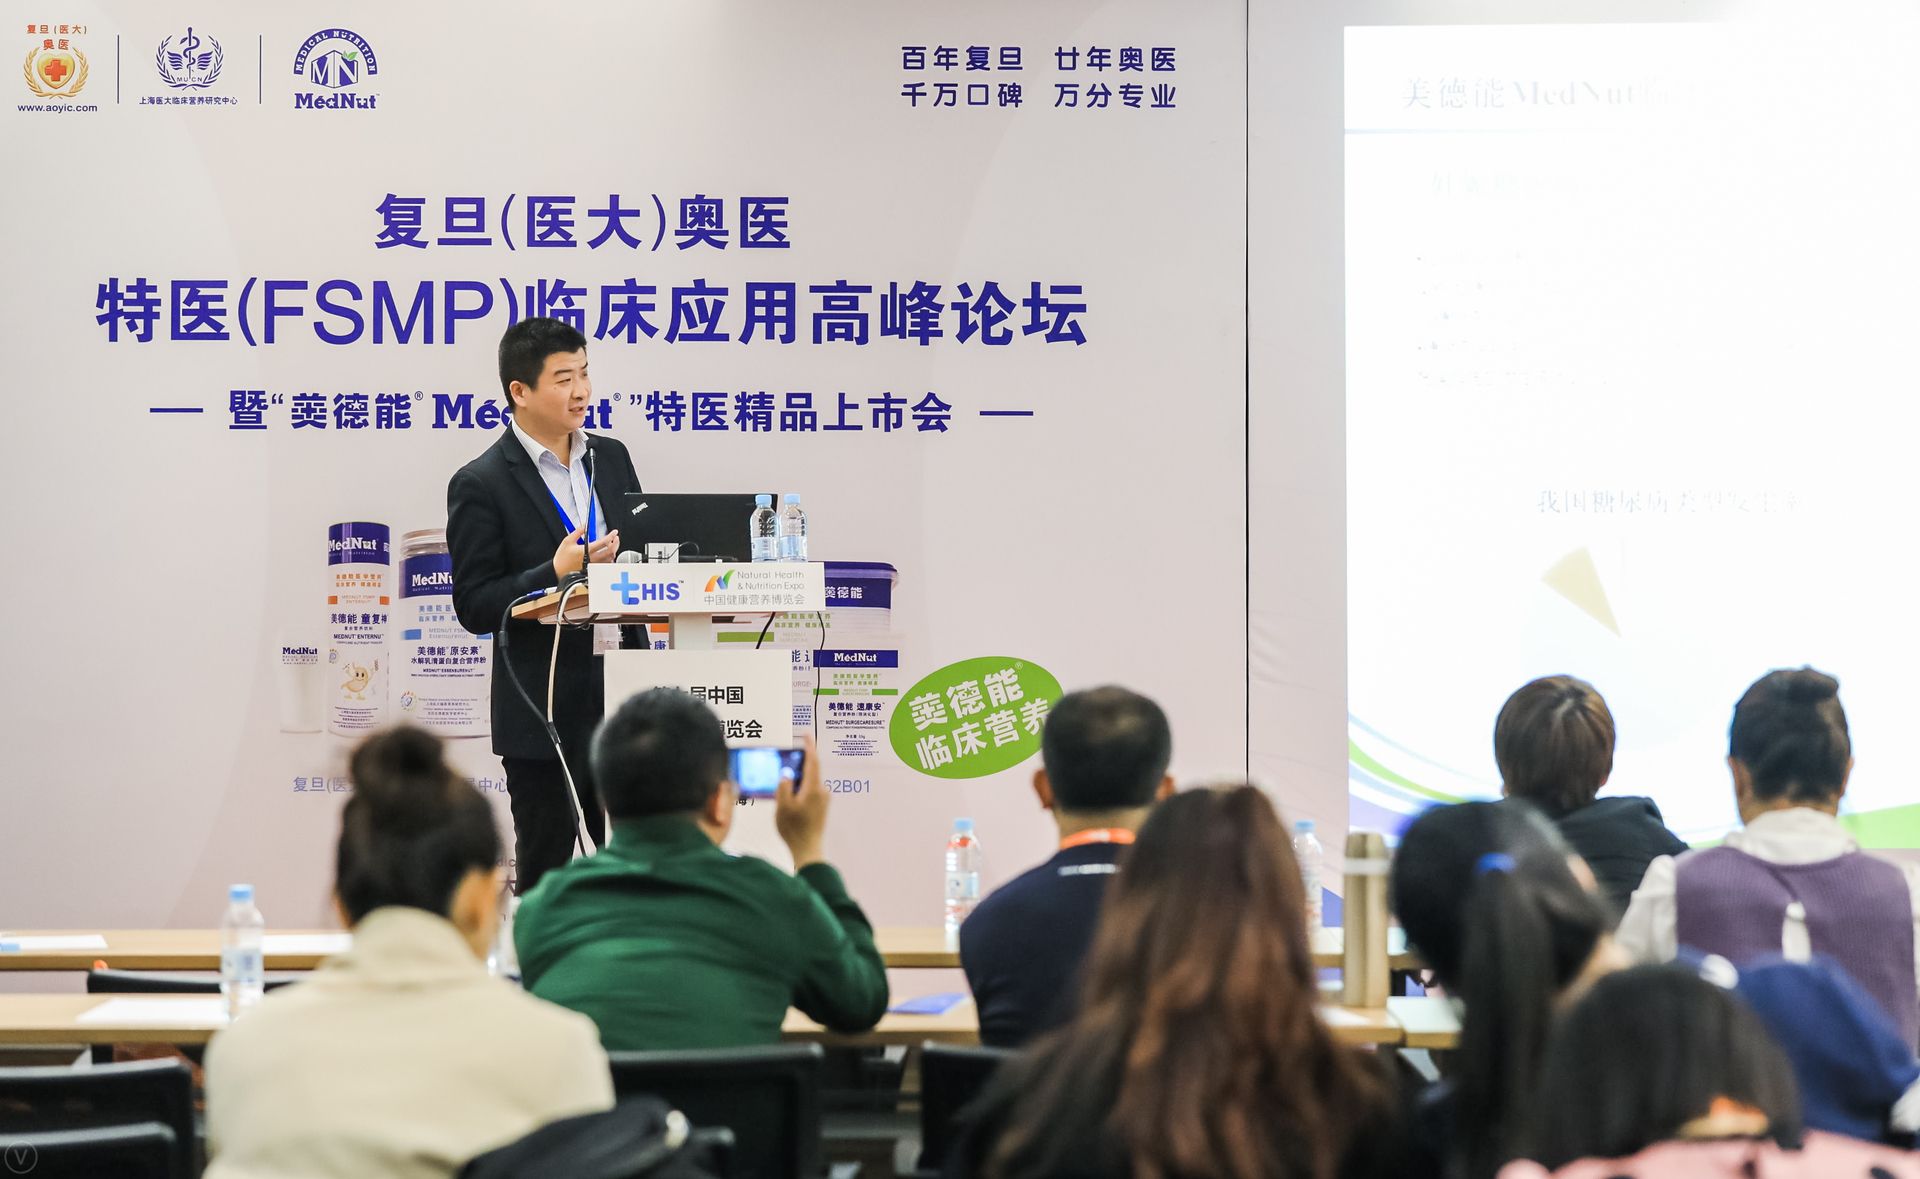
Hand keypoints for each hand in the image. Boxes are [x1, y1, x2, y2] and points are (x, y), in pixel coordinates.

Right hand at [551, 528, 620, 579]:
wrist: (558, 571)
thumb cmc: (562, 558)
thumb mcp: (567, 541)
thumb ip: (577, 532)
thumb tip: (584, 526)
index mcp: (587, 550)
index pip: (604, 542)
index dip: (611, 536)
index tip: (614, 532)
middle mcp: (592, 558)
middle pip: (610, 551)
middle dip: (616, 543)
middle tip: (616, 538)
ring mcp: (593, 565)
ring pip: (609, 559)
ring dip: (613, 551)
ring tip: (613, 545)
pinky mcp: (593, 570)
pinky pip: (605, 565)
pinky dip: (609, 559)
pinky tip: (608, 555)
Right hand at [775, 735, 827, 868]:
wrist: (808, 849)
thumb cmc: (794, 829)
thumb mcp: (782, 806)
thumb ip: (783, 786)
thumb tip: (786, 774)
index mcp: (813, 788)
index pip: (813, 761)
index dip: (809, 746)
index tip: (806, 734)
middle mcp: (822, 791)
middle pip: (810, 771)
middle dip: (798, 765)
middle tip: (784, 765)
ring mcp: (824, 799)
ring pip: (809, 782)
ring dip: (797, 781)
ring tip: (783, 790)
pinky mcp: (822, 807)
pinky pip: (810, 791)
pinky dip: (800, 790)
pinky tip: (789, 800)